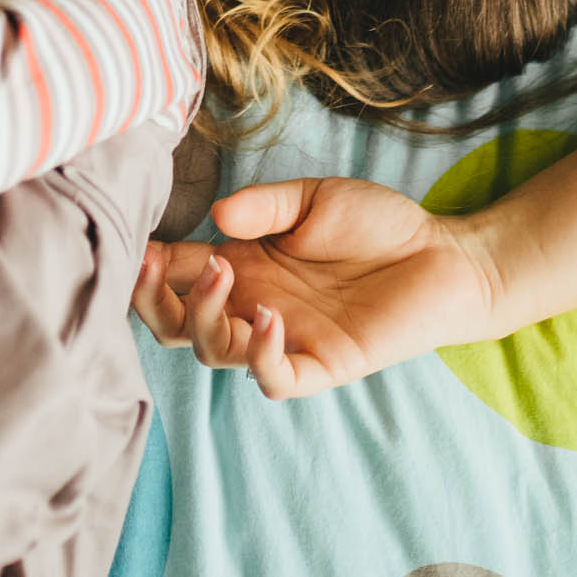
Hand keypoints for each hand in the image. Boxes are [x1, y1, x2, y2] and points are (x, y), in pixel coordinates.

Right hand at [132, 176, 500, 398]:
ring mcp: (285, 338)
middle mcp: (253, 305)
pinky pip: (277, 378)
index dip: (146, 266)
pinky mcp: (323, 364)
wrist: (444, 254)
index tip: (131, 246)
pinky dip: (263, 356)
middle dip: (154, 302)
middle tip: (159, 268)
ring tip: (227, 274)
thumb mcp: (313, 198)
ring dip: (207, 316)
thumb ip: (264, 206)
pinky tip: (272, 318)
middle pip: (176, 325)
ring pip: (215, 352)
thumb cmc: (378, 224)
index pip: (175, 275)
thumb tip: (214, 215)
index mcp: (242, 265)